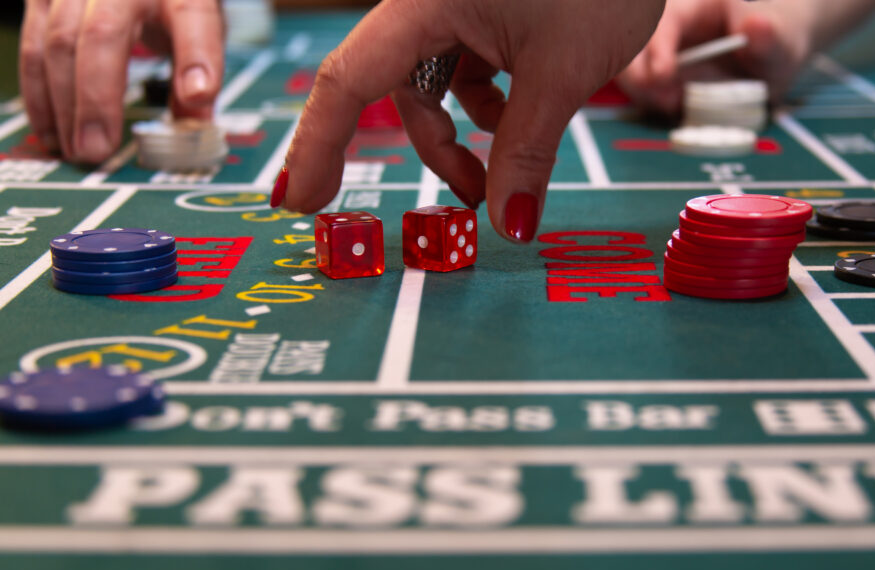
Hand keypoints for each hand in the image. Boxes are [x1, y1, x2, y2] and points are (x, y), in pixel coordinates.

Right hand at [19, 0, 225, 162]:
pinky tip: (51, 130)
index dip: (197, 56)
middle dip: (97, 99)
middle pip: (102, 34)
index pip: (191, 14)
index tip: (198, 95)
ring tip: (75, 149)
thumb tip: (197, 124)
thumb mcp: (197, 25)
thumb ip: (199, 70)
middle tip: (97, 149)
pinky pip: (32, 46)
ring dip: (62, 104)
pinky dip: (39, 93)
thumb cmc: (165, 1)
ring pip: (57, 43)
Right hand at [276, 0, 664, 242]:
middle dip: (434, 152)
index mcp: (423, 2)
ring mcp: (456, 5)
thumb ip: (526, 153)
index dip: (316, 146)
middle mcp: (427, 2)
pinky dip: (489, 107)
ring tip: (507, 173)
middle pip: (397, 89)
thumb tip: (510, 226)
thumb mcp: (561, 74)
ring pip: (435, 86)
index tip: (298, 200)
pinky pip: (466, 69)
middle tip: (459, 208)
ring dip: (464, 137)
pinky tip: (523, 121)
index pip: (346, 80)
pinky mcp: (485, 10)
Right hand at [617, 0, 814, 116]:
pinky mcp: (660, 76)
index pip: (665, 21)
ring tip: (672, 105)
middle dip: (640, 73)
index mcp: (695, 6)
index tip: (663, 75)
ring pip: (630, 67)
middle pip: (634, 43)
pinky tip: (673, 106)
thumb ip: (769, 36)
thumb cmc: (776, 39)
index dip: (658, 46)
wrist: (771, 56)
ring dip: (641, 90)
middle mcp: (671, 27)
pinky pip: (639, 86)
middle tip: (666, 99)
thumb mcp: (780, 39)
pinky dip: (647, 99)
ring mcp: (662, 52)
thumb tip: (757, 24)